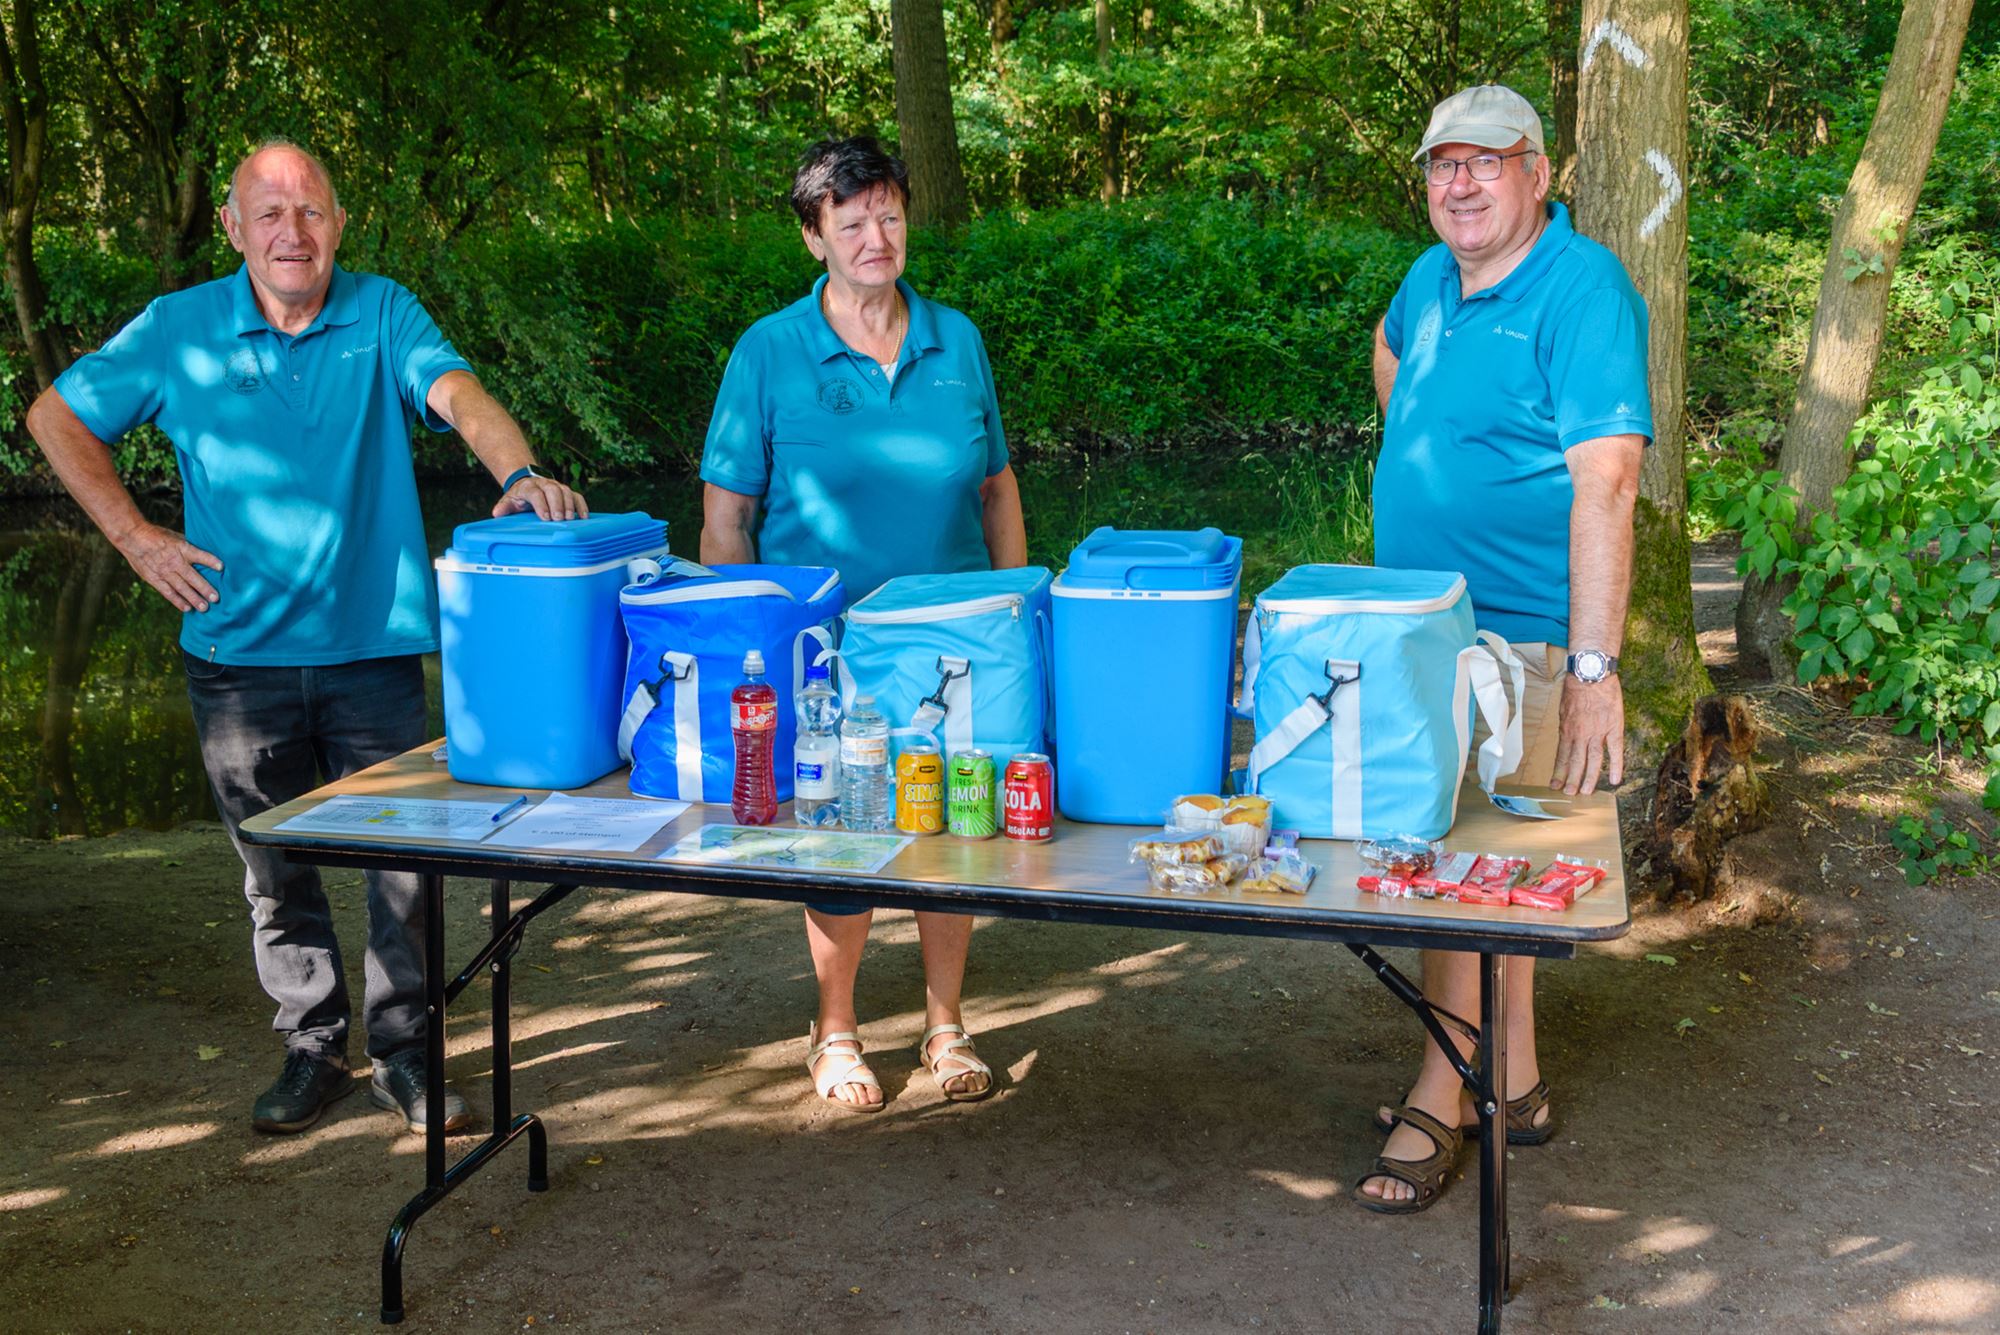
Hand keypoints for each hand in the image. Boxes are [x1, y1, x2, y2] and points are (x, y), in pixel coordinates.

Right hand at [118, 522, 222, 612]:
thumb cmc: (157, 536)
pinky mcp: (154, 578)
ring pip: (181, 588)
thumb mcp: (176, 536)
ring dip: (193, 598)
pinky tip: (187, 608)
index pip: (199, 555)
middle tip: (216, 598)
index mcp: (181, 548)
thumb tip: (205, 554)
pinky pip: (167, 592)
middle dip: (205, 588)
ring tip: (204, 608)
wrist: (132, 537)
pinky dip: (177, 601)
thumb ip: (189, 547)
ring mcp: (164, 571)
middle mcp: (174, 561)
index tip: (221, 567)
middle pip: (192, 577)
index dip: (210, 561)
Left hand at [493, 474, 588, 521]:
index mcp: (528, 486)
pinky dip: (581, 505)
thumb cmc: (519, 497)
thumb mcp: (509, 501)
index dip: (541, 504)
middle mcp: (544, 484)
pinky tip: (584, 517)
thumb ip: (504, 507)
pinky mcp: (567, 492)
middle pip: (553, 490)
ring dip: (570, 505)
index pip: (535, 493)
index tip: (545, 517)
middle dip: (557, 504)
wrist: (528, 483)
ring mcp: (557, 486)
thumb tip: (497, 513)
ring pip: (566, 491)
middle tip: (559, 519)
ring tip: (571, 519)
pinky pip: (577, 496)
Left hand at [1552, 675, 1623, 795]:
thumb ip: (1566, 726)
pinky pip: (1615, 751)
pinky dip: (1616, 766)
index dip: (1558, 772)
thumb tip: (1565, 738)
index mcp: (1566, 730)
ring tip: (1586, 792)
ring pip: (1593, 761)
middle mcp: (1580, 735)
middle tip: (1569, 794)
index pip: (1561, 756)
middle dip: (1571, 780)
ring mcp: (1597, 732)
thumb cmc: (1576, 687)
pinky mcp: (1613, 728)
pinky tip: (1615, 780)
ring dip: (1589, 778)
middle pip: (1575, 762)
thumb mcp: (1563, 708)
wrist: (1591, 673)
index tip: (1554, 785)